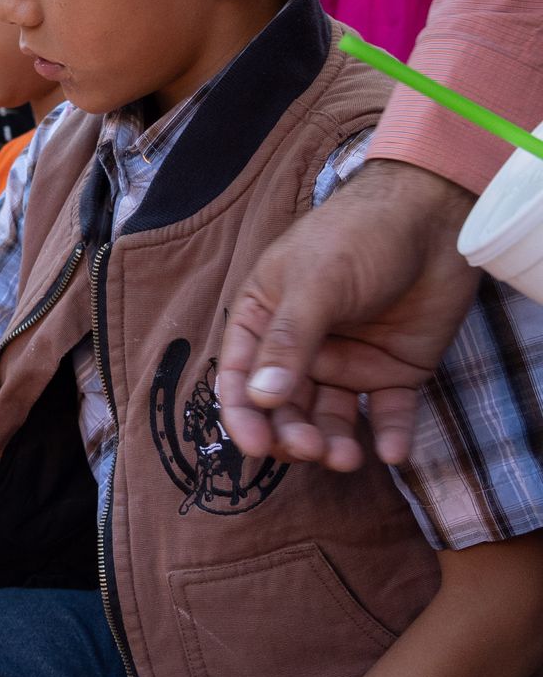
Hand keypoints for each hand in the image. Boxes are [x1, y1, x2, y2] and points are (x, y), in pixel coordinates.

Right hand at [217, 160, 479, 469]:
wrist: (434, 218)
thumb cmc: (356, 237)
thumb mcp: (314, 284)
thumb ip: (287, 342)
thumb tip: (260, 399)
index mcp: (263, 321)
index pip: (241, 377)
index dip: (243, 415)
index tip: (254, 447)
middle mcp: (301, 348)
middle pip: (285, 406)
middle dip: (292, 434)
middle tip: (310, 449)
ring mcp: (348, 361)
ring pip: (332, 417)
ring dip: (334, 441)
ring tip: (345, 458)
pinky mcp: (394, 370)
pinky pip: (387, 412)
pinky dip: (389, 435)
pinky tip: (391, 453)